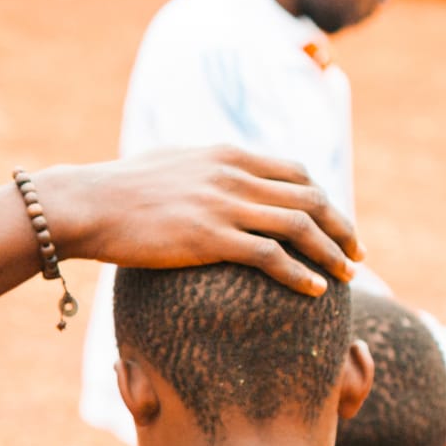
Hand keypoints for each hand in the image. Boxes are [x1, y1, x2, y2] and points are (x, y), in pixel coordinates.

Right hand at [35, 146, 361, 295]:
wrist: (89, 204)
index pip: (295, 172)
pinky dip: (299, 273)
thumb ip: (205, 170)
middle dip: (341, 226)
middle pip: (309, 197)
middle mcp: (233, 175)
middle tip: (357, 254)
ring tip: (347, 275)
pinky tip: (314, 290)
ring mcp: (223, 206)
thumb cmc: (121, 190)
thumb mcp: (172, 164)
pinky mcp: (209, 237)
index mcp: (227, 155)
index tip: (335, 223)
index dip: (324, 199)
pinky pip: (270, 256)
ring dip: (330, 252)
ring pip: (299, 226)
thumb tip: (217, 179)